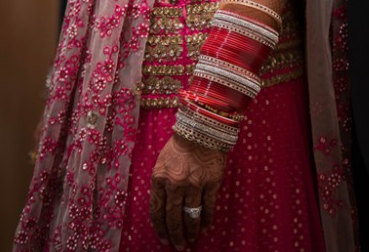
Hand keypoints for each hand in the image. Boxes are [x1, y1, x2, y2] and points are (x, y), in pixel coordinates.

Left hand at [150, 134, 225, 248]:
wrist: (202, 128)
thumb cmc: (180, 145)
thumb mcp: (163, 162)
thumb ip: (161, 183)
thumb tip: (163, 209)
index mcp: (160, 177)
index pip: (156, 210)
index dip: (160, 228)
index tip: (163, 239)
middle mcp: (175, 183)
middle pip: (173, 217)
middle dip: (175, 235)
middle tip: (178, 246)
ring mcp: (194, 184)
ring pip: (191, 216)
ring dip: (190, 231)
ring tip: (190, 240)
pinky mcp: (211, 182)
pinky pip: (208, 207)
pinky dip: (207, 220)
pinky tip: (206, 227)